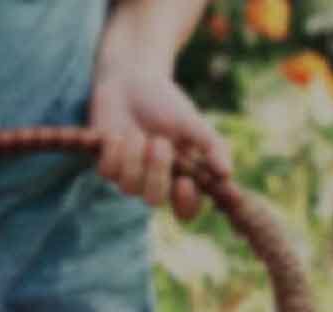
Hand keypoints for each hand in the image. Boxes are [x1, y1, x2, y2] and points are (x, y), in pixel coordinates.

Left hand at [91, 65, 231, 219]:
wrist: (129, 82)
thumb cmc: (165, 102)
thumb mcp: (193, 122)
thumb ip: (212, 146)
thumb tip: (227, 173)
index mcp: (181, 175)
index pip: (186, 209)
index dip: (186, 205)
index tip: (185, 183)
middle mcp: (155, 180)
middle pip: (154, 200)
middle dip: (156, 172)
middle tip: (158, 142)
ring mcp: (129, 175)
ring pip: (129, 188)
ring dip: (134, 157)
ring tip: (136, 133)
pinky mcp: (106, 165)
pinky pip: (107, 173)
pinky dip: (112, 151)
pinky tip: (114, 135)